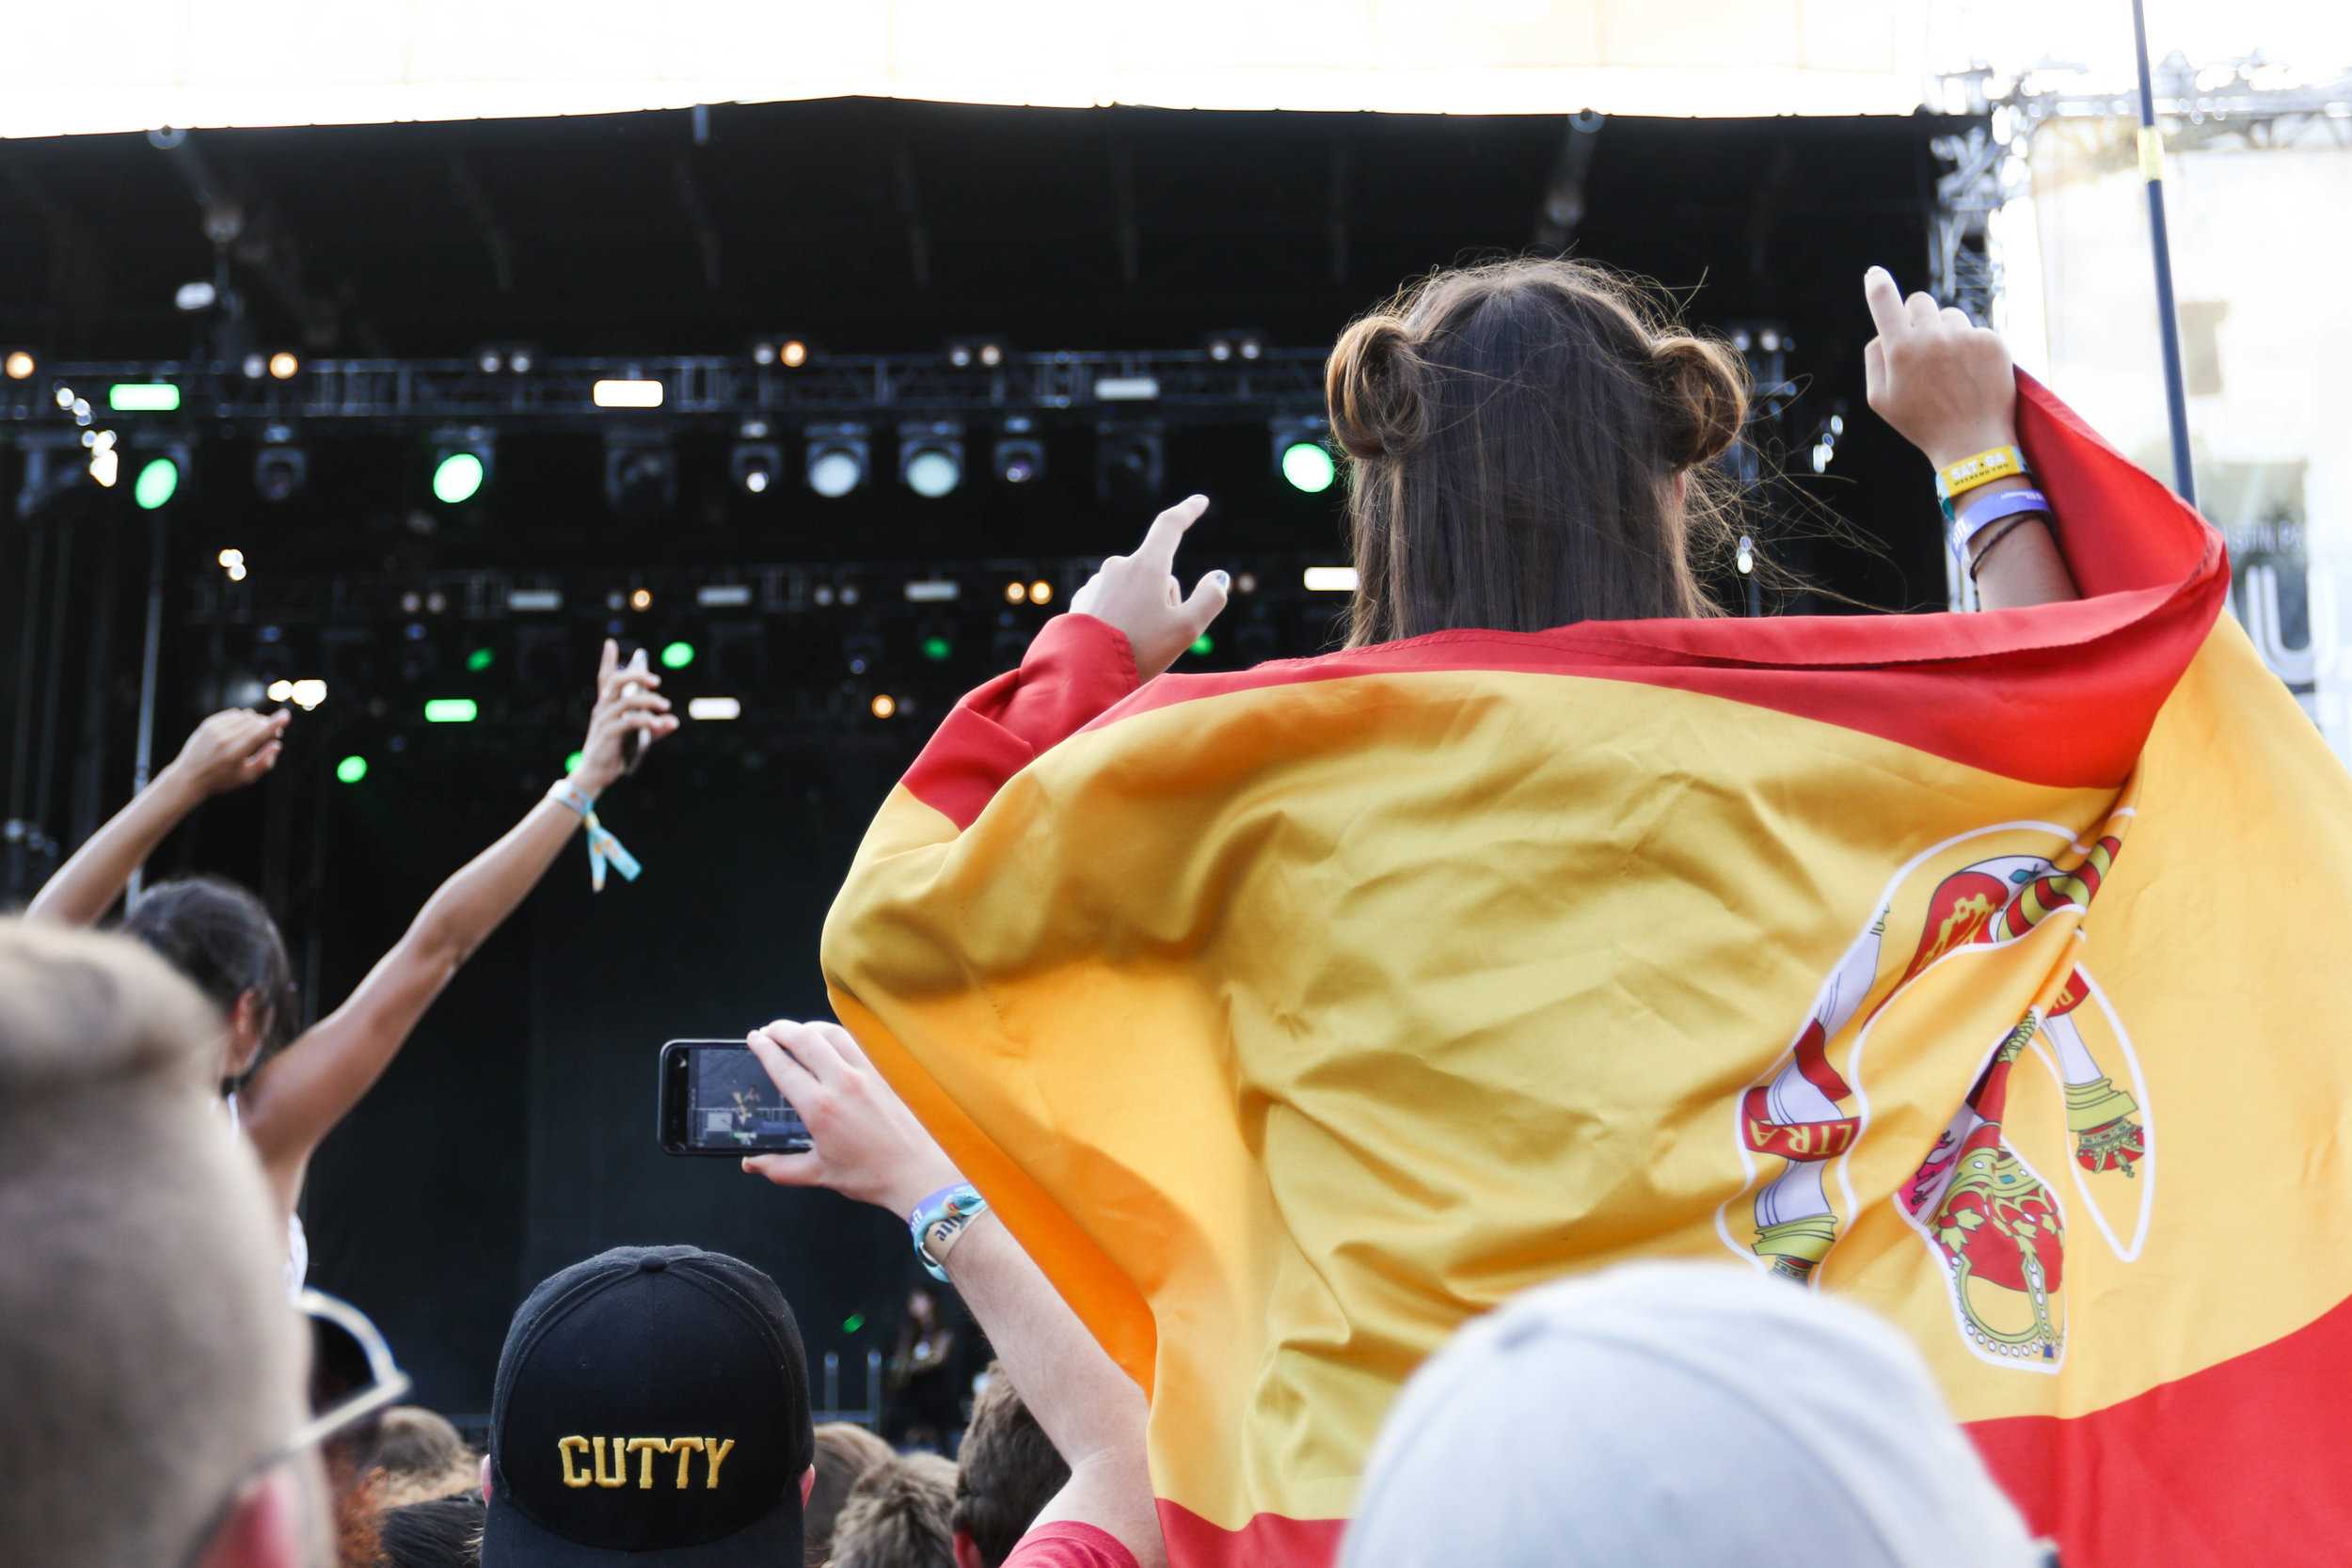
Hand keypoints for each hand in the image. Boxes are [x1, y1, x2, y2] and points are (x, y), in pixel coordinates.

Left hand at [166, 708, 289, 797]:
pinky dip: (243, 719)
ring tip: (258, 732)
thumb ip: (265, 762)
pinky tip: (243, 729)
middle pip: (255, 722)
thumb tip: (277, 745)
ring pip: (245, 716)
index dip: (275, 723)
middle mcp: (225, 738)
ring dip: (256, 721)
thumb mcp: (246, 777)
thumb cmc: (221, 779)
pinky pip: (233, 714)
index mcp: (235, 753)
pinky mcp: (209, 723)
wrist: (189, 776)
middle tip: (273, 734)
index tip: (286, 715)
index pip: (259, 733)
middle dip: (268, 725)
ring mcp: (215, 729)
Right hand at [572, 640, 676, 794]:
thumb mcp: (637, 737)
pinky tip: (660, 724)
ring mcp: (603, 720)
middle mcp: (602, 708)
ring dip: (649, 701)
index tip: (610, 642)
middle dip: (636, 675)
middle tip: (656, 681)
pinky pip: (628, 722)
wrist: (596, 773)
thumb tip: (674, 721)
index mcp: (606, 705)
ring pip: (626, 700)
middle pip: (615, 681)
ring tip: (666, 707)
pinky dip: (647, 721)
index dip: (607, 660)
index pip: (605, 678)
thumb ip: (655, 727)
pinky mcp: (607, 734)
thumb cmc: (616, 752)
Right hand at [739, 1019, 962, 1216]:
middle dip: (781, 1029)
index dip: (764, 1048)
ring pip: (832, 1033)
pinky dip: (835, 1034)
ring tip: (795, 1031)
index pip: (784, 1067)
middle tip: (768, 1030)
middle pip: (805, 1039)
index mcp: (819, 1107)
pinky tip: (829, 1040)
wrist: (917, 1172)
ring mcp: (865, 1073)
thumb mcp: (819, 1174)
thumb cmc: (868, 1175)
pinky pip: (854, 1042)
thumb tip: (750, 1164)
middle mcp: (840, 1082)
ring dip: (808, 1027)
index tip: (754, 1039)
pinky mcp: (882, 1073)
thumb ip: (780, 1167)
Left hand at [1070, 495, 1229, 680]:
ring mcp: (1097, 582)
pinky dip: (1120, 616)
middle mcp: (1118, 566)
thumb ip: (1211, 599)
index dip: (1187, 512)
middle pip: (1156, 571)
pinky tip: (1115, 641)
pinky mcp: (1082, 600)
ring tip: (1135, 644)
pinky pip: (1112, 601)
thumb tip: (1219, 577)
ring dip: (1141, 608)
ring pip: (1134, 588)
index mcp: (1146, 566)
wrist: (1084, 674)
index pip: (1170, 526)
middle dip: (1165, 596)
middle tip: (1161, 635)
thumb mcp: (1187, 629)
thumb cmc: (1140, 651)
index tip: (1199, 502)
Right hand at [1861, 266, 2019, 471]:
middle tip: (1921, 345)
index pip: (1884, 302)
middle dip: (1916, 317)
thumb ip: (1875, 359)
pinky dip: (1970, 347)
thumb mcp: (1880, 400)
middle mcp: (1932, 337)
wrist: (1973, 442)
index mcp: (1900, 351)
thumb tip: (1883, 331)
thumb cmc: (1921, 423)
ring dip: (1945, 333)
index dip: (1878, 285)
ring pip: (1949, 316)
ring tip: (1949, 368)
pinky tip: (1970, 373)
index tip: (1875, 275)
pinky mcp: (1992, 341)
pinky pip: (1974, 330)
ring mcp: (1964, 337)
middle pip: (1919, 301)